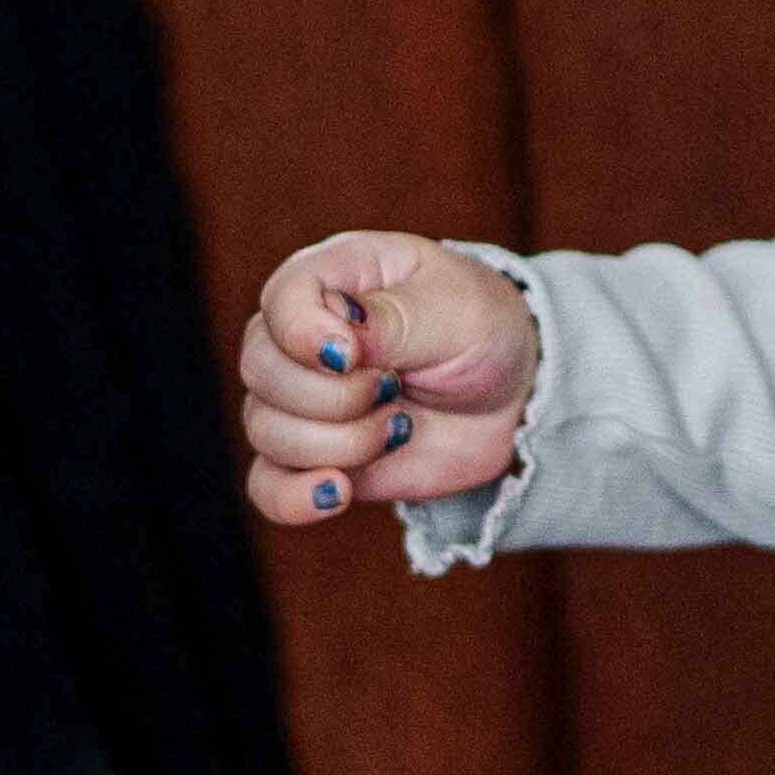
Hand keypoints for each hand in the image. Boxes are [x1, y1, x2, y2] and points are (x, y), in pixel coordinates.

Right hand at [236, 231, 533, 526]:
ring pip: (266, 430)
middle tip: (395, 388)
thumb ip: (392, 320)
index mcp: (333, 278)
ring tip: (399, 428)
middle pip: (260, 369)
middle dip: (334, 396)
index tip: (354, 356)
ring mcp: (301, 400)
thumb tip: (336, 343)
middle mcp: (301, 337)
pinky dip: (293, 497)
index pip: (280, 300)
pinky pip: (267, 486)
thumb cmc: (483, 331)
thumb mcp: (456, 311)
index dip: (305, 334)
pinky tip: (338, 493)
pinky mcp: (313, 457)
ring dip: (339, 443)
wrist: (513, 398)